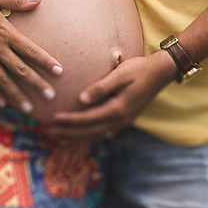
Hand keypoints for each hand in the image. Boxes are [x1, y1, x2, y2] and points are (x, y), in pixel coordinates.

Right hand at [0, 0, 62, 113]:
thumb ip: (16, 0)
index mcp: (5, 32)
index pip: (30, 50)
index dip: (45, 61)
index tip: (59, 71)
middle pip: (21, 70)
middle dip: (37, 84)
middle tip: (51, 97)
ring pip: (4, 81)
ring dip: (18, 96)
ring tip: (29, 108)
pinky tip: (2, 104)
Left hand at [47, 52, 176, 140]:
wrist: (160, 73)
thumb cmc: (138, 69)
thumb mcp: (120, 74)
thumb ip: (101, 87)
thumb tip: (81, 99)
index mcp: (118, 109)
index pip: (88, 118)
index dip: (69, 120)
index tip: (53, 119)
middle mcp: (121, 120)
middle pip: (89, 131)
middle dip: (68, 132)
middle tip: (47, 131)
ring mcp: (123, 122)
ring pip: (96, 135)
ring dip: (76, 137)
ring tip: (58, 136)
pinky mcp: (124, 120)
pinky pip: (103, 132)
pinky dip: (88, 135)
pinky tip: (78, 134)